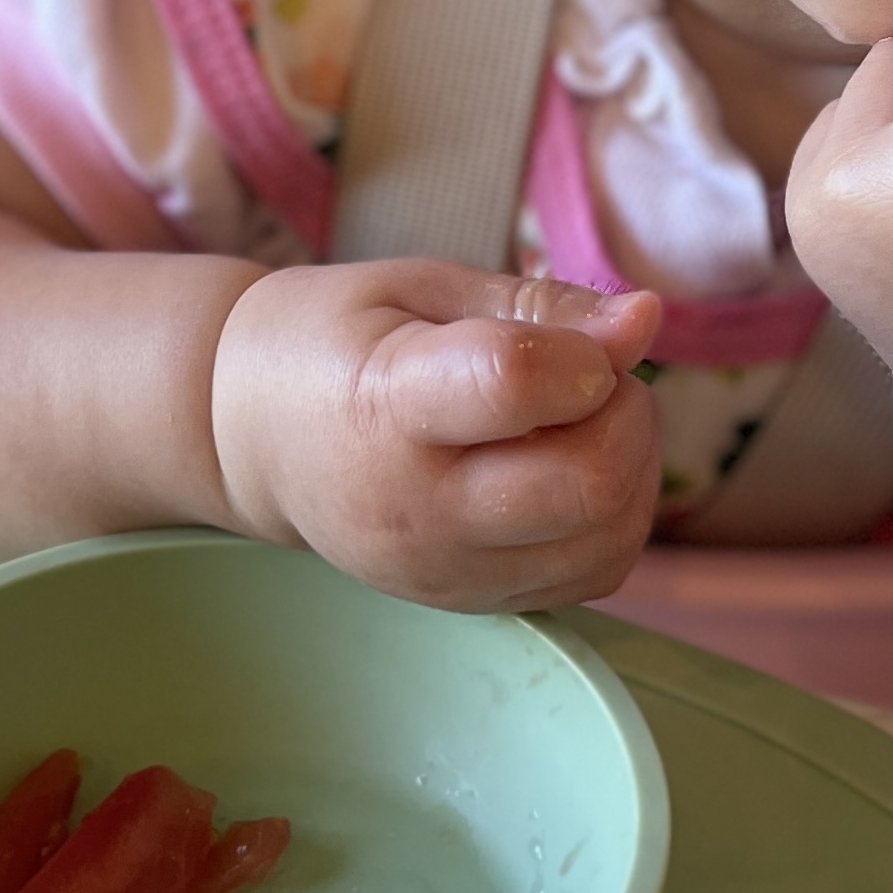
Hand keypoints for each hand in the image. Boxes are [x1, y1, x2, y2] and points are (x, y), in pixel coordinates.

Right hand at [208, 260, 663, 611]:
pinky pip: (593, 575)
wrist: (245, 439)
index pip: (515, 384)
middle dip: (626, 417)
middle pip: (587, 484)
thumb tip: (646, 323)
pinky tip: (571, 469)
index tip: (585, 338)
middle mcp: (415, 509)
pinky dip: (612, 519)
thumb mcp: (419, 288)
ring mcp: (443, 571)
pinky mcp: (469, 604)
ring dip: (631, 471)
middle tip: (591, 375)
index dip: (583, 355)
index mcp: (385, 405)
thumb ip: (537, 307)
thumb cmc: (328, 342)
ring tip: (579, 422)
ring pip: (607, 540)